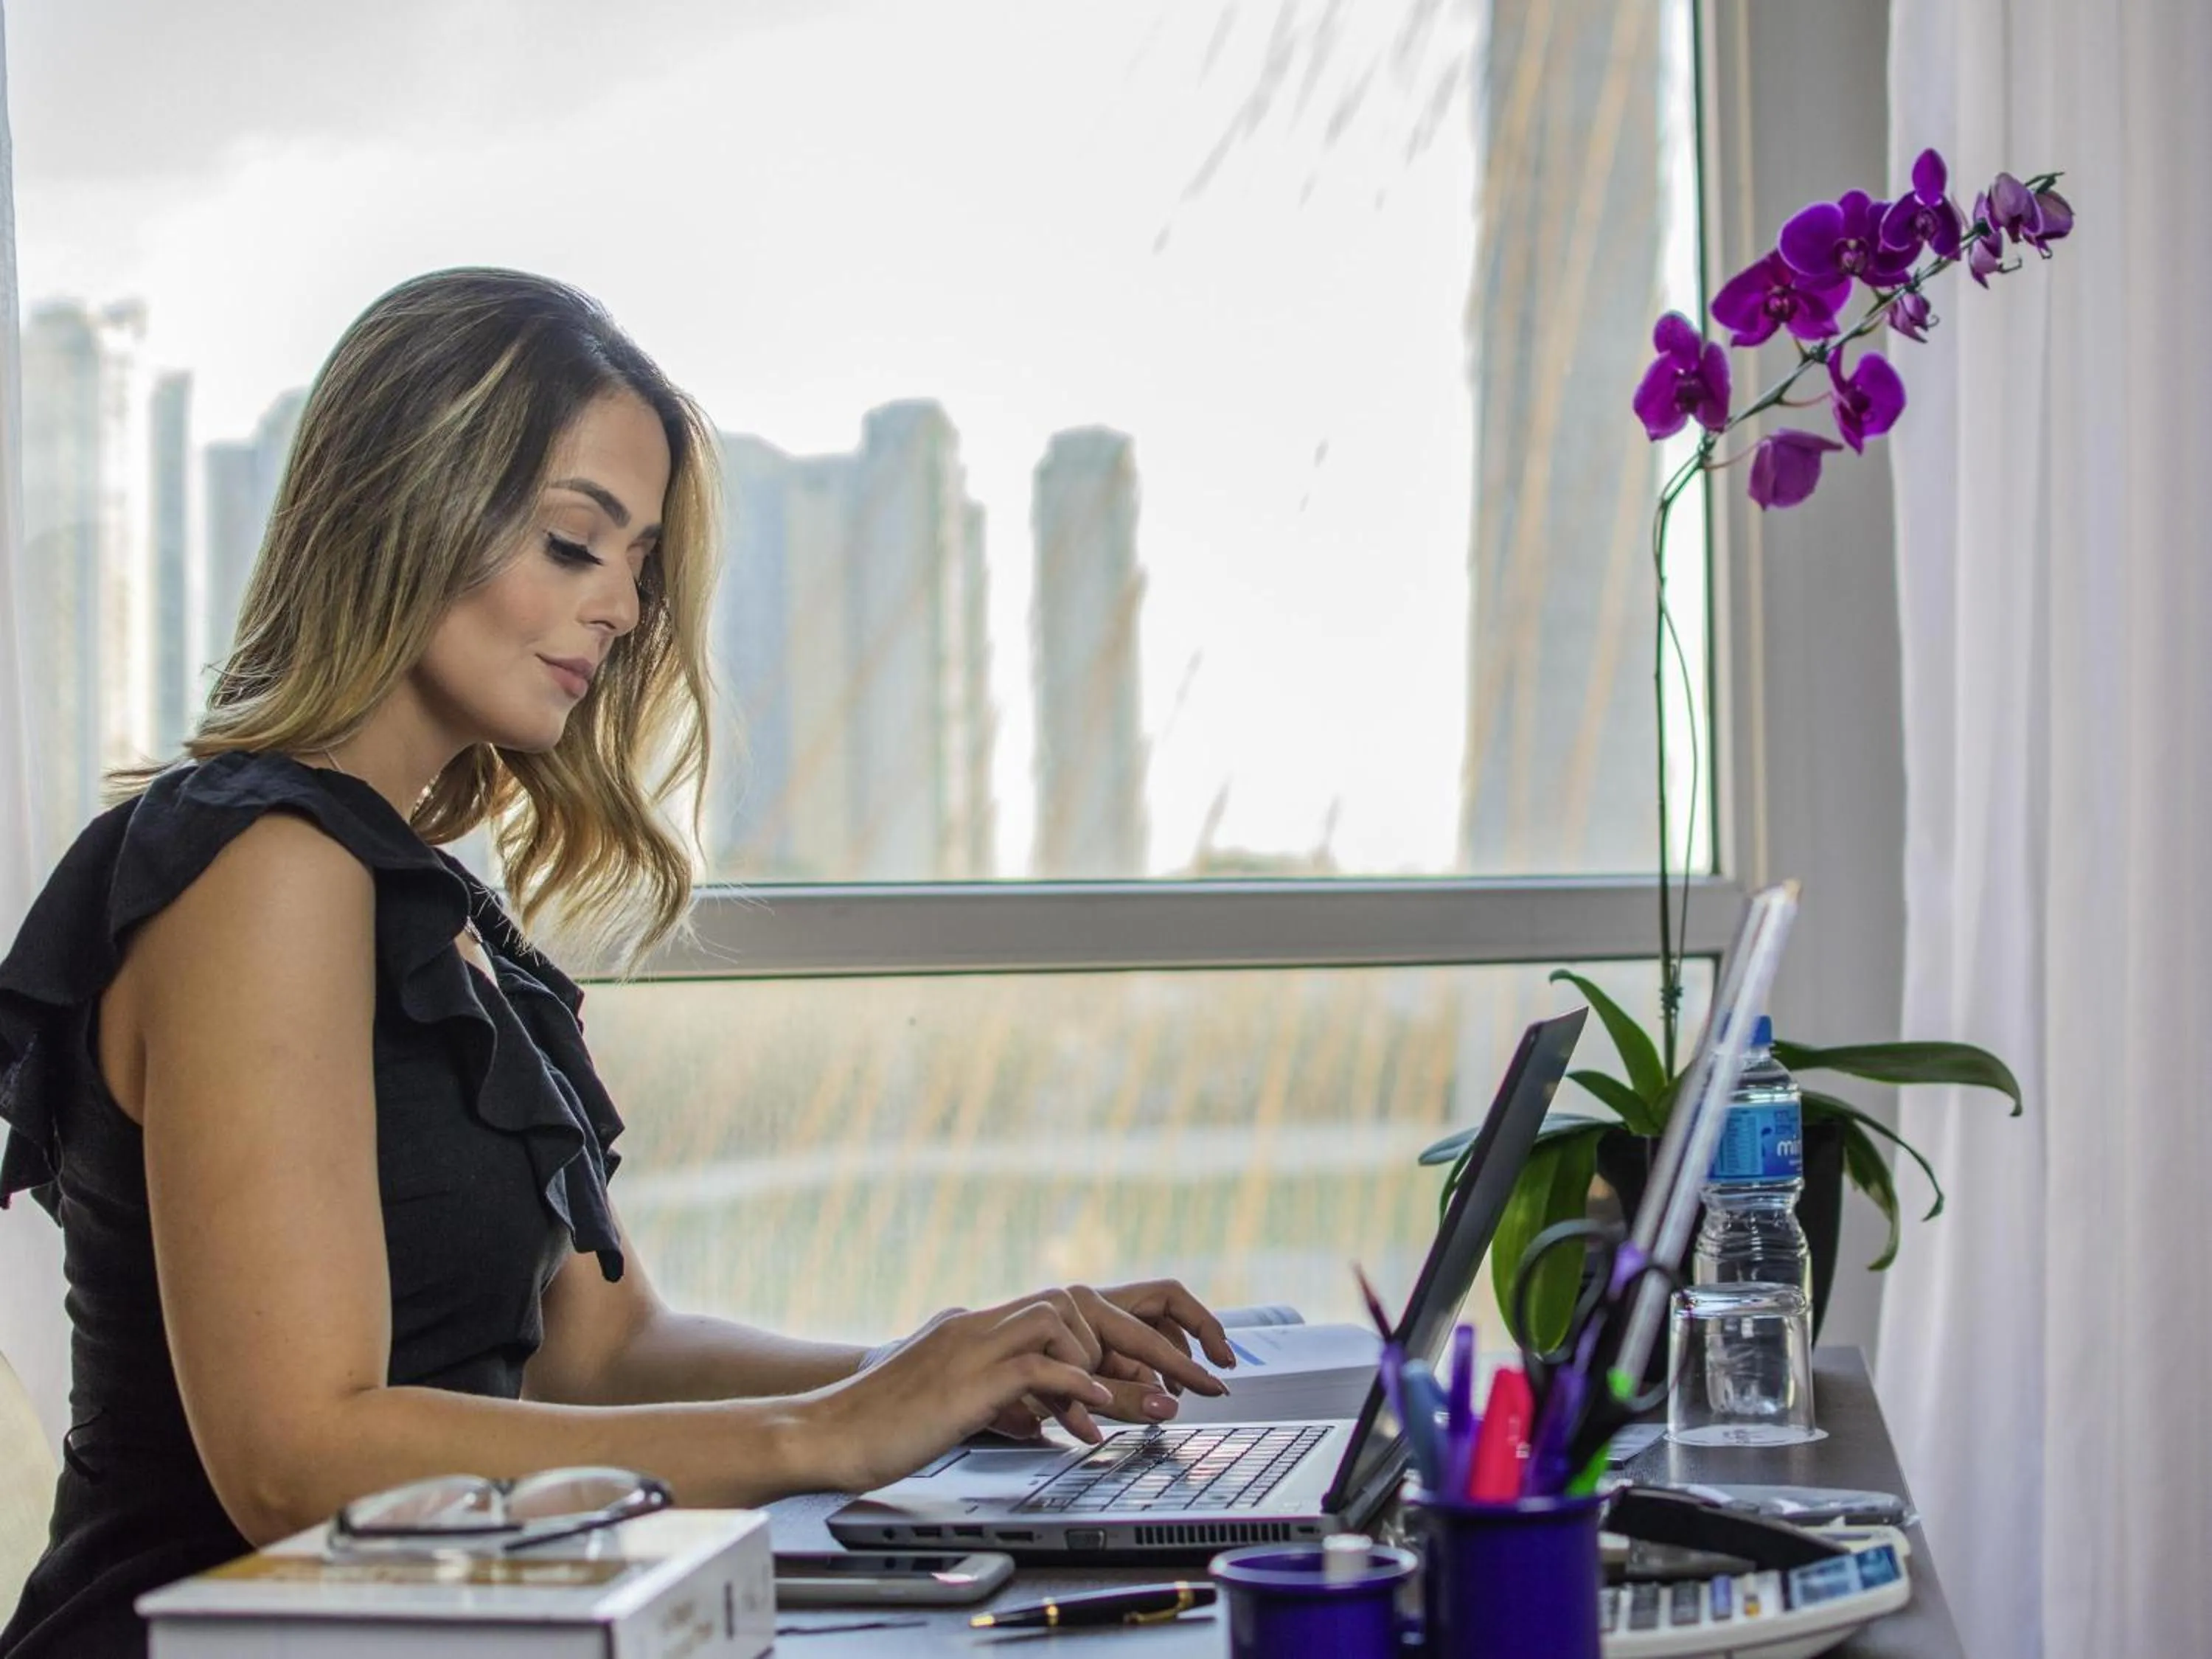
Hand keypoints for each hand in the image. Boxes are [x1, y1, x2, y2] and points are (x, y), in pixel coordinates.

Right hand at [797, 1299, 1118, 1493]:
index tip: (1109, 1378)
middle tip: (1118, 1386)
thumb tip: (1031, 1417)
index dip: (1087, 1339)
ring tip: (1099, 1402)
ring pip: (1053, 1318)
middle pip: (1061, 1302)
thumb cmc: (876, 1429)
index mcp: (965, 1327)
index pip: (1045, 1309)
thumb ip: (986, 1396)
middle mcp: (969, 1326)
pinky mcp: (964, 1383)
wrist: (821, 1435)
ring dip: (1087, 1360)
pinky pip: (1034, 1368)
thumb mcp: (944, 1403)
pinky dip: (1072, 1386)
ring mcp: (965, 1349)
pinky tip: (1088, 1411)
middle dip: (1103, 1340)